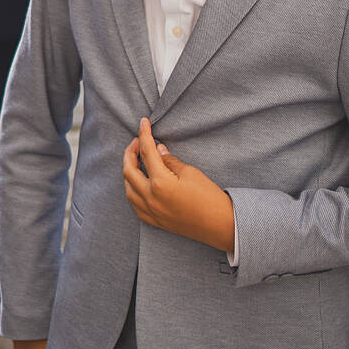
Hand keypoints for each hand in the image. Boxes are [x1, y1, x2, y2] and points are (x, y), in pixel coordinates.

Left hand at [122, 117, 235, 253]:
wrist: (221, 226)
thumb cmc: (210, 197)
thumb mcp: (191, 173)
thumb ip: (170, 161)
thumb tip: (158, 150)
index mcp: (160, 183)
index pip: (146, 152)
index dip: (144, 134)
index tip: (143, 122)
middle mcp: (150, 198)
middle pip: (128, 170)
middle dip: (130, 152)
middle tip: (138, 141)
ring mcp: (151, 211)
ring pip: (128, 188)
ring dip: (129, 172)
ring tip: (137, 161)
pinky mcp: (154, 221)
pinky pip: (134, 204)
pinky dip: (133, 190)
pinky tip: (139, 183)